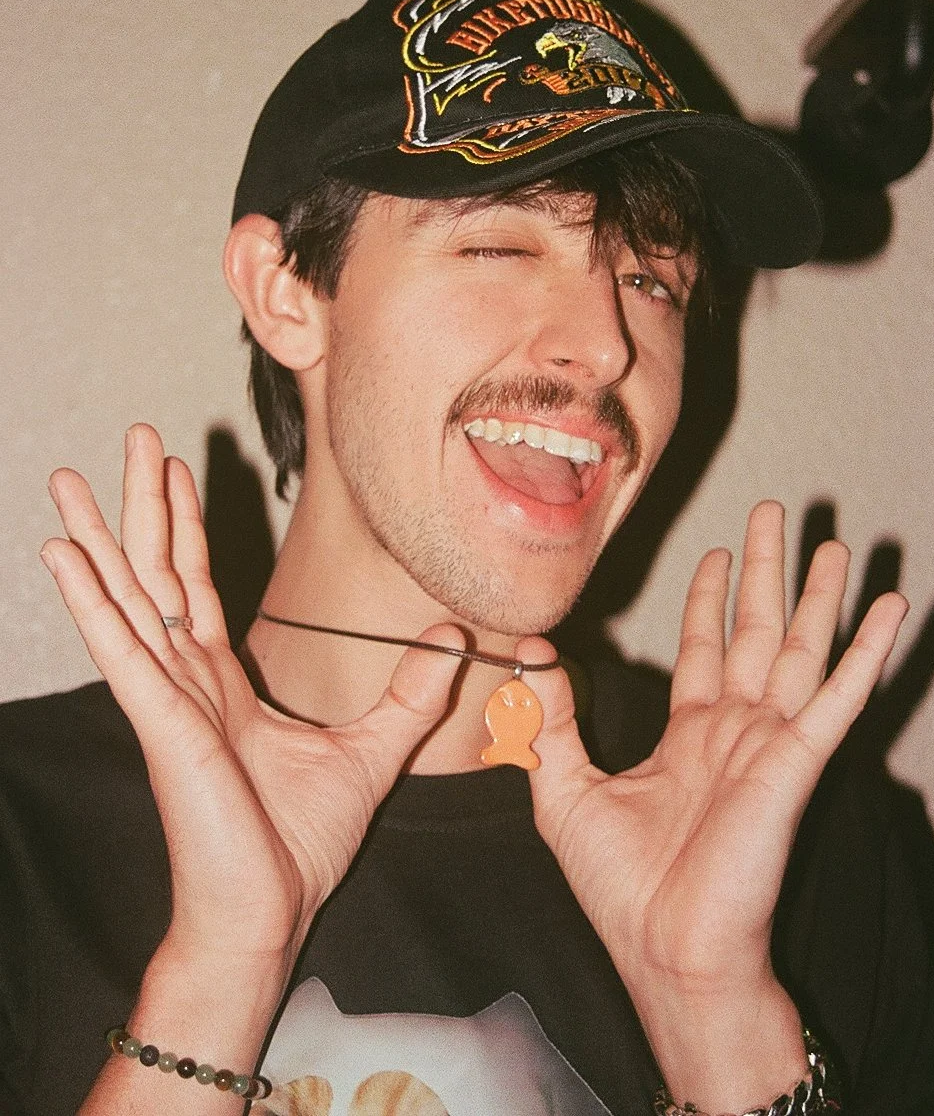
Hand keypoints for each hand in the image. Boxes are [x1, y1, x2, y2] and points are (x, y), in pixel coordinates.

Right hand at [41, 424, 460, 976]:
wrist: (268, 914)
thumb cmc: (296, 844)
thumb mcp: (372, 751)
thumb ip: (408, 692)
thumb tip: (452, 637)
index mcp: (221, 682)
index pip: (196, 583)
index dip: (185, 524)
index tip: (178, 468)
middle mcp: (185, 680)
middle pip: (156, 570)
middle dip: (142, 503)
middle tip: (131, 437)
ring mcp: (167, 699)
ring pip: (127, 598)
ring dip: (97, 536)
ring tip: (65, 480)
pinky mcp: (162, 726)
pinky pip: (122, 652)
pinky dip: (91, 602)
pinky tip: (63, 556)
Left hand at [522, 501, 906, 1106]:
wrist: (665, 952)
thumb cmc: (622, 889)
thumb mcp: (564, 793)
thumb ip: (549, 722)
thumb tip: (530, 656)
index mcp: (688, 735)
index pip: (703, 647)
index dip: (709, 599)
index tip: (716, 555)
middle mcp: (735, 731)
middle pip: (757, 631)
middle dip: (767, 572)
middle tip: (778, 515)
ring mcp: (770, 744)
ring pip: (802, 650)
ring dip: (821, 596)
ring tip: (836, 544)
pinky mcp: (794, 763)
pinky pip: (838, 696)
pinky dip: (867, 650)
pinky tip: (887, 607)